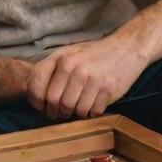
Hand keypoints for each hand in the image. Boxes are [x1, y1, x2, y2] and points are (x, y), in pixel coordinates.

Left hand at [26, 39, 147, 120]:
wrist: (126, 48)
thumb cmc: (93, 55)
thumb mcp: (70, 54)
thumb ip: (53, 70)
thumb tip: (38, 97)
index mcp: (61, 57)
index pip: (37, 81)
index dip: (35, 99)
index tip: (41, 106)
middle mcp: (74, 67)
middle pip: (55, 101)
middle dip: (56, 111)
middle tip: (61, 113)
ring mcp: (91, 79)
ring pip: (74, 110)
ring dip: (75, 113)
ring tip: (79, 106)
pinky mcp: (108, 89)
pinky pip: (92, 112)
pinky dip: (91, 112)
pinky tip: (93, 103)